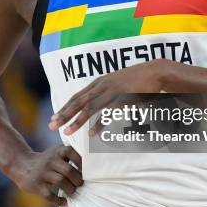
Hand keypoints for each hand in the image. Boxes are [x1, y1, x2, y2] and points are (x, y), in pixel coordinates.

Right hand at [10, 146, 82, 206]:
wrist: (20, 164)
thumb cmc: (45, 161)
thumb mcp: (55, 153)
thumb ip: (69, 157)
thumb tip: (90, 168)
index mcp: (56, 152)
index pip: (71, 153)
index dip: (81, 163)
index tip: (86, 171)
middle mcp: (49, 161)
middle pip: (68, 170)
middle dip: (77, 180)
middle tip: (80, 184)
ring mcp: (42, 173)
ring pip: (60, 181)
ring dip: (70, 189)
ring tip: (72, 191)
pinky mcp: (36, 185)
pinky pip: (49, 195)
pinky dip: (58, 200)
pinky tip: (64, 202)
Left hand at [49, 60, 167, 135]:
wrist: (155, 71)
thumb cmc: (136, 79)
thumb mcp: (116, 82)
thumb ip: (104, 91)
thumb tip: (95, 102)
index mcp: (99, 82)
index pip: (77, 96)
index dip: (65, 107)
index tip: (54, 118)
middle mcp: (103, 86)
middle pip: (79, 102)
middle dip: (64, 114)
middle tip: (51, 126)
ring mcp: (112, 92)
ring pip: (90, 108)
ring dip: (77, 121)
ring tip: (66, 132)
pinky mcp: (123, 99)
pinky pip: (108, 114)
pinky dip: (99, 125)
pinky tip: (91, 135)